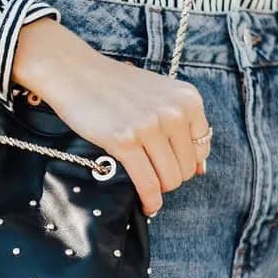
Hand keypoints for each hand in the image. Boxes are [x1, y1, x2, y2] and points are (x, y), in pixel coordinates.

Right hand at [11, 18, 210, 215]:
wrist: (76, 73)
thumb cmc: (117, 87)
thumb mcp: (160, 96)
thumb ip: (183, 127)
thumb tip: (201, 170)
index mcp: (188, 100)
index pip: (202, 150)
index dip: (185, 163)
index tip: (168, 164)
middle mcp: (174, 112)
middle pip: (187, 168)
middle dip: (170, 178)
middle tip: (152, 175)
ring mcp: (149, 127)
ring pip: (170, 180)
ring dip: (159, 191)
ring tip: (148, 188)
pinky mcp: (124, 141)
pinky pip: (147, 184)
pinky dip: (149, 201)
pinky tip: (146, 204)